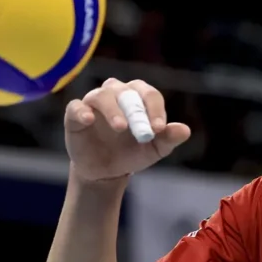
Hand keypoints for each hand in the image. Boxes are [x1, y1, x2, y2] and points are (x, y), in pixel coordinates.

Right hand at [64, 78, 189, 181]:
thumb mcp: (154, 149)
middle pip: (127, 91)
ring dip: (113, 110)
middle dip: (136, 109)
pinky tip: (88, 119)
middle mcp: (116, 94)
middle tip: (143, 129)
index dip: (155, 109)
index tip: (159, 129)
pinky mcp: (75, 114)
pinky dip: (82, 111)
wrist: (106, 170)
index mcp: (139, 97)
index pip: (149, 95)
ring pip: (103, 96)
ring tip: (121, 127)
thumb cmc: (133, 152)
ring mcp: (94, 102)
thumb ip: (168, 139)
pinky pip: (76, 107)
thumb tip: (185, 131)